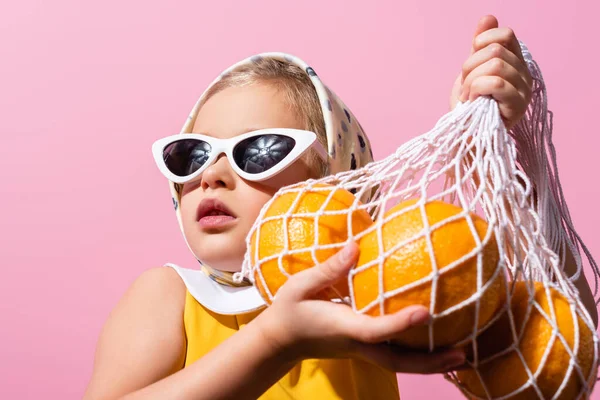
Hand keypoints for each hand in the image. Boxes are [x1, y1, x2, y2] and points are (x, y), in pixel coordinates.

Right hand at [254, 242, 465, 373]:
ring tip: (462, 355)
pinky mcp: (362, 348)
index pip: (375, 330)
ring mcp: (360, 350)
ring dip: (430, 363)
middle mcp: (356, 344)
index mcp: (342, 327)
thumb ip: (329, 268)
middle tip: (463, 355)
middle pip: (398, 361)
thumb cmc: (288, 312)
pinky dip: (417, 354)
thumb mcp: (299, 285)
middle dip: (430, 361)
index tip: (425, 312)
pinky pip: (394, 354)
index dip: (399, 323)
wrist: (279, 341)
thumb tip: (357, 245)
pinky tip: (435, 343)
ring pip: (399, 363)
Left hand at [449, 15, 532, 129]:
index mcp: (516, 63)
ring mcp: (524, 91)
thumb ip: (480, 46)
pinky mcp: (517, 107)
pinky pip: (496, 83)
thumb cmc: (469, 106)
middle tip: (466, 87)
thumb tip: (488, 18)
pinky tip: (472, 101)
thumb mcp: (472, 71)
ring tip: (468, 96)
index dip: (482, 42)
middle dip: (470, 67)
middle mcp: (524, 75)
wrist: (464, 135)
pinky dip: (476, 89)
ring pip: (495, 65)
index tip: (470, 62)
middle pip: (496, 51)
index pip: (505, 35)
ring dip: (471, 81)